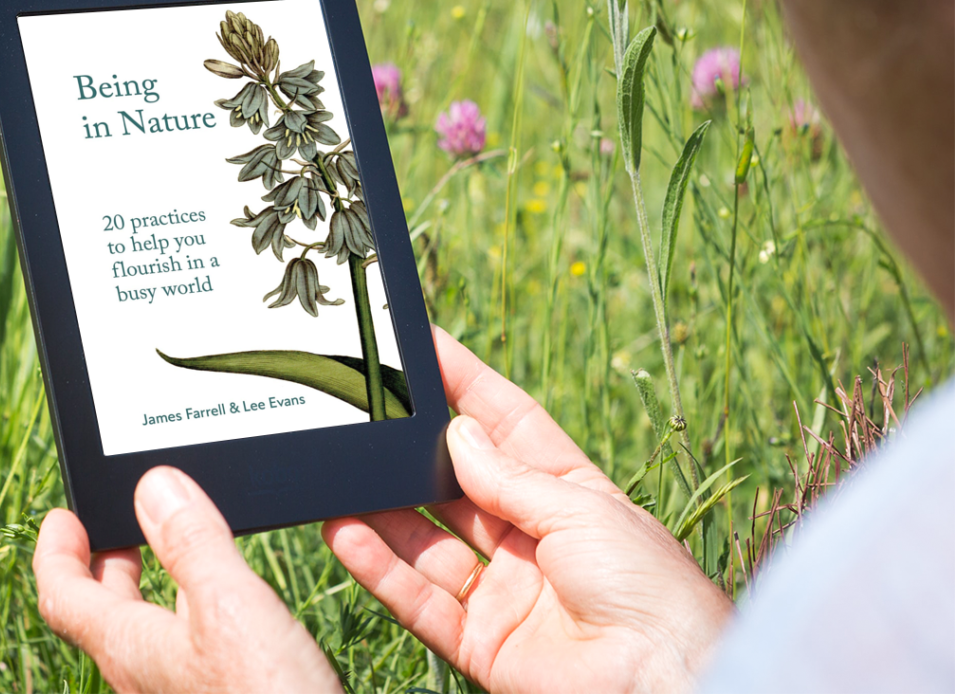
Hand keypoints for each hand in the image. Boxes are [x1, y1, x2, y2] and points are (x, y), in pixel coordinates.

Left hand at [33, 466, 340, 693]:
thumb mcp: (230, 606)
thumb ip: (193, 544)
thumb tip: (154, 486)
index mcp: (134, 651)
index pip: (66, 598)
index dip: (55, 553)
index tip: (61, 518)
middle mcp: (145, 678)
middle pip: (101, 617)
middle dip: (103, 565)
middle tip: (113, 527)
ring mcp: (178, 693)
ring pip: (143, 634)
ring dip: (145, 586)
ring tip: (167, 553)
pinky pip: (180, 648)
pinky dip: (186, 608)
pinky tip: (223, 604)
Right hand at [323, 327, 733, 693]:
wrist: (668, 682)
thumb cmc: (648, 584)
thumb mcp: (579, 509)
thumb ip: (509, 477)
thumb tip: (456, 432)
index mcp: (565, 489)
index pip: (506, 422)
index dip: (466, 383)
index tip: (425, 347)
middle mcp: (528, 533)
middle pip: (458, 479)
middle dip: (414, 446)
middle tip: (367, 409)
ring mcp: (502, 587)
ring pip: (426, 538)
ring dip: (382, 507)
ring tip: (340, 472)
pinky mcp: (481, 640)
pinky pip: (418, 598)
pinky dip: (378, 568)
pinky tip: (344, 533)